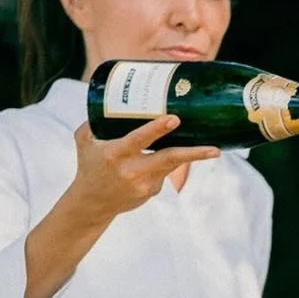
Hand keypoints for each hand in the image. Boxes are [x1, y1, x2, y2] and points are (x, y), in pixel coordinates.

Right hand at [68, 116, 219, 221]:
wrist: (94, 203)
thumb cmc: (89, 165)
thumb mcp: (85, 140)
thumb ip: (95, 120)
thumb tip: (109, 94)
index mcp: (116, 154)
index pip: (139, 139)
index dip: (157, 129)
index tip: (174, 119)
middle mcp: (133, 170)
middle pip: (169, 159)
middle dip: (193, 154)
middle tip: (214, 149)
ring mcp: (145, 184)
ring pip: (172, 165)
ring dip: (193, 156)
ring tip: (213, 150)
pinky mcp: (153, 191)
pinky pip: (165, 170)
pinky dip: (169, 160)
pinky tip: (170, 152)